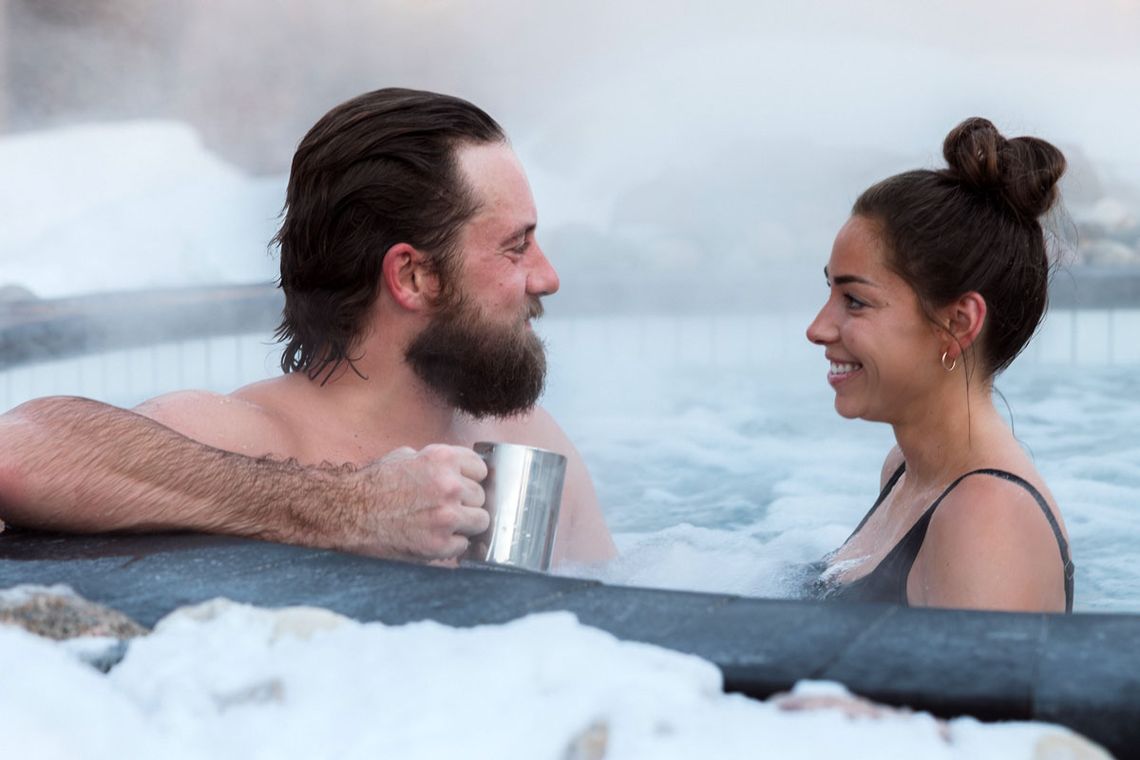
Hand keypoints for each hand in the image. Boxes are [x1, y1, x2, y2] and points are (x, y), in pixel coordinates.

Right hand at [345, 444, 488, 560]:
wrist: (347, 513)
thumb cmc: (373, 485)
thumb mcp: (405, 456)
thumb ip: (436, 461)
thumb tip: (459, 468)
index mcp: (442, 459)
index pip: (481, 469)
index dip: (470, 478)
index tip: (463, 486)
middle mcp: (449, 485)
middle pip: (481, 496)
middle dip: (466, 502)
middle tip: (445, 507)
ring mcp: (447, 516)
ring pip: (481, 521)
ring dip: (465, 524)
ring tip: (443, 524)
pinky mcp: (439, 544)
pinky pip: (463, 545)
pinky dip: (451, 545)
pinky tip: (433, 538)